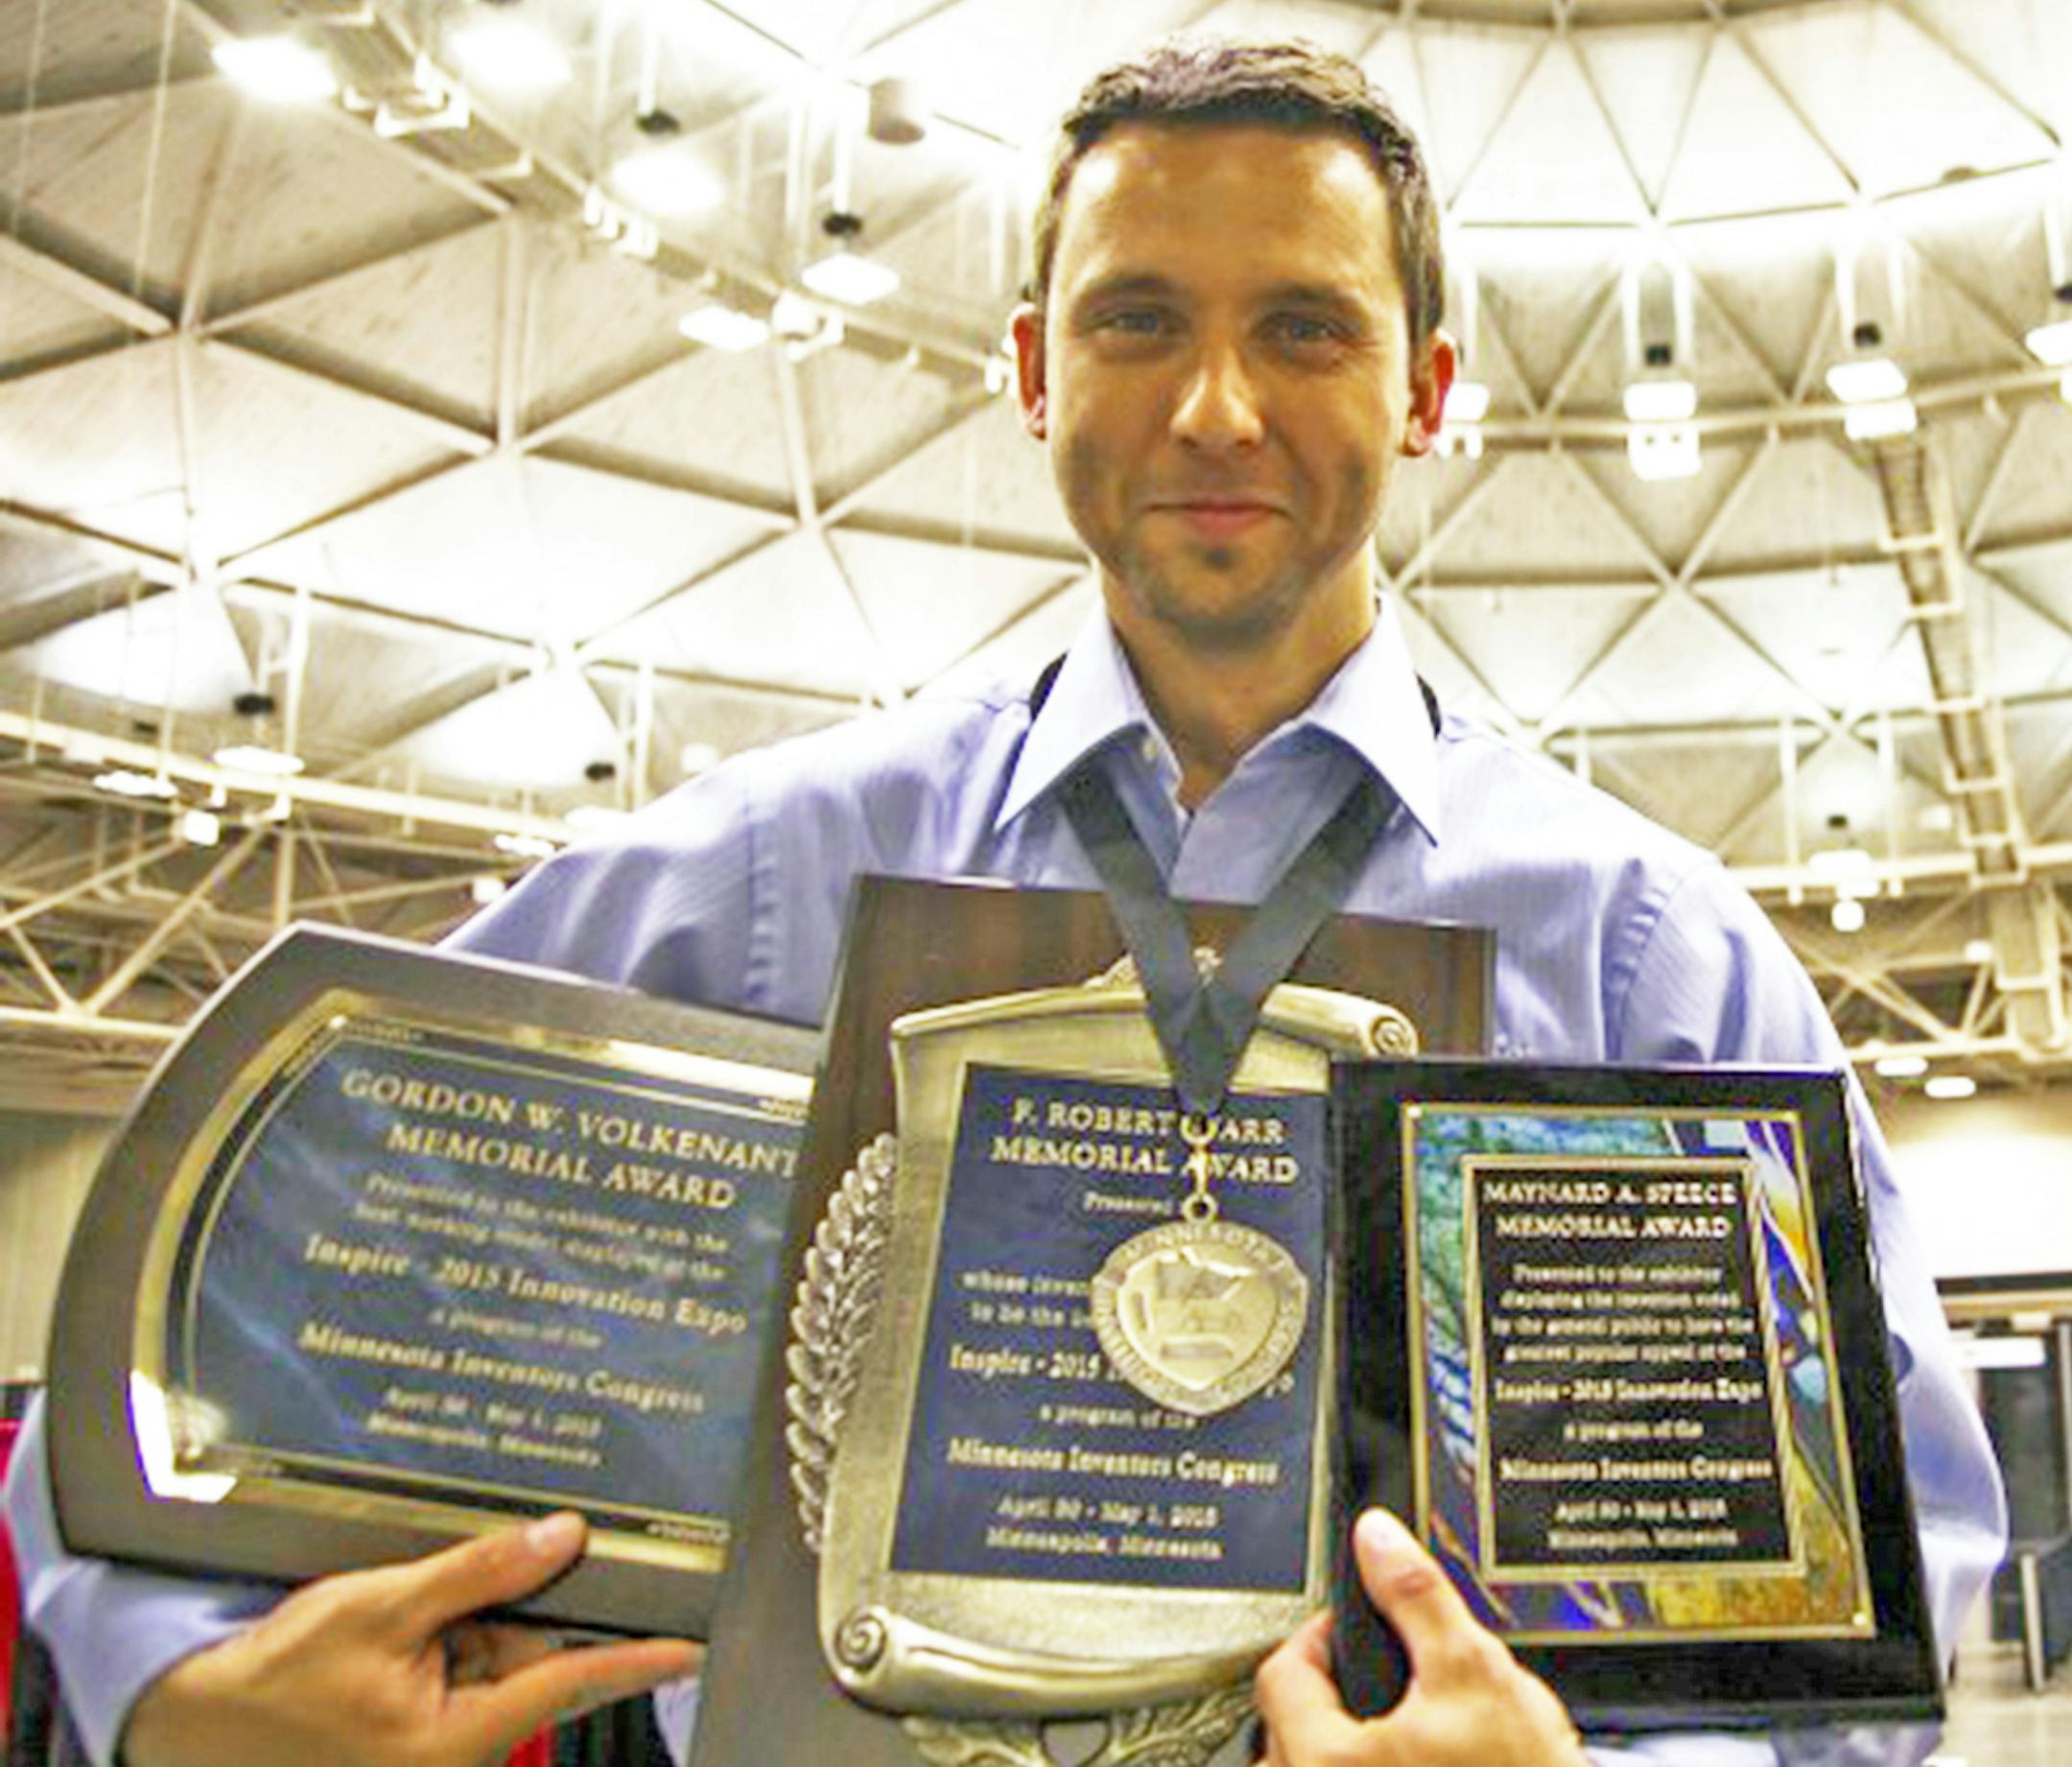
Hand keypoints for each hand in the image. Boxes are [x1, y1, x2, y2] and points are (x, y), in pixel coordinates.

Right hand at [122, 1513, 702, 1766]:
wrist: (198, 1727)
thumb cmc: (280, 1679)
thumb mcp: (379, 1609)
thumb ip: (476, 1574)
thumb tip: (562, 1537)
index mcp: (455, 1741)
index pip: (569, 1681)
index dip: (637, 1659)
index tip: (695, 1646)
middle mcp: (460, 1752)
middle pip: (535, 1661)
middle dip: (544, 1602)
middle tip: (578, 1542)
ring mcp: (443, 1741)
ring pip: (502, 1658)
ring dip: (495, 1610)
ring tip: (467, 1569)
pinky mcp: (424, 1726)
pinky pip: (468, 1667)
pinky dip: (464, 1626)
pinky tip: (443, 1592)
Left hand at [1253, 1508, 1588, 1766]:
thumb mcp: (1476, 1676)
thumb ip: (1418, 1597)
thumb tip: (1377, 1538)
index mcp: (1324, 1761)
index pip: (1284, 1672)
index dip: (1325, 1635)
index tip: (1356, 1627)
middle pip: (1290, 1732)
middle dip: (1333, 1701)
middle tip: (1388, 1689)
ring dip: (1346, 1751)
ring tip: (1406, 1740)